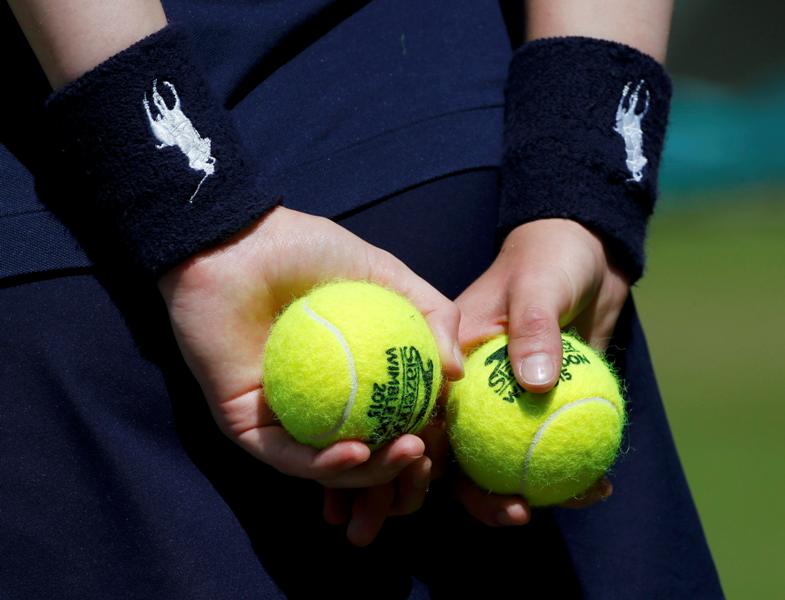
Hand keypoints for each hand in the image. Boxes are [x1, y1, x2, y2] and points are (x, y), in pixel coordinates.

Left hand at [158, 206, 462, 541]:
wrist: (235, 242)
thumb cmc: (304, 250)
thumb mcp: (384, 274)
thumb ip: (432, 311)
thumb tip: (458, 373)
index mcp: (352, 377)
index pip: (392, 421)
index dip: (421, 439)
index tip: (445, 433)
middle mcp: (319, 404)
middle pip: (364, 456)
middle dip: (398, 474)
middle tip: (423, 457)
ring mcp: (282, 418)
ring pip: (328, 467)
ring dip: (371, 474)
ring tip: (404, 452)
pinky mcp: (245, 425)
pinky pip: (286, 457)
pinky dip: (323, 464)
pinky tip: (356, 452)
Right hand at [453, 218, 629, 523]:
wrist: (587, 255)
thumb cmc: (549, 259)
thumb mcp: (539, 286)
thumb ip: (533, 329)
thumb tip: (535, 385)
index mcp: (452, 363)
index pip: (430, 419)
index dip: (429, 462)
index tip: (458, 486)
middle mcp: (471, 390)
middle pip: (459, 457)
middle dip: (479, 498)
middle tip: (518, 515)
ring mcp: (506, 404)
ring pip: (504, 464)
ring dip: (528, 494)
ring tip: (569, 502)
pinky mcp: (540, 411)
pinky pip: (548, 450)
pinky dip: (570, 473)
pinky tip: (599, 486)